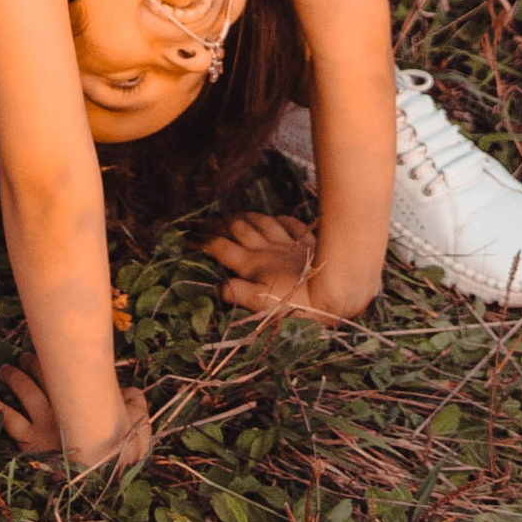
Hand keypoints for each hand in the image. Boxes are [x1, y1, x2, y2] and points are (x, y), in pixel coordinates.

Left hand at [0, 361, 153, 474]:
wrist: (94, 482)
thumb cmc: (114, 455)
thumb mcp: (135, 428)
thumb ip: (135, 406)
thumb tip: (132, 392)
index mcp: (80, 398)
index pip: (65, 367)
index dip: (55, 355)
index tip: (49, 350)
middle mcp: (59, 405)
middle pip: (41, 372)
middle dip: (30, 362)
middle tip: (24, 358)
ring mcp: (42, 423)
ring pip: (23, 388)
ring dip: (12, 375)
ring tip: (5, 370)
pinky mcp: (28, 441)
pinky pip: (7, 419)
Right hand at [205, 211, 348, 322]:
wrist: (336, 288)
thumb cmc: (299, 304)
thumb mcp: (264, 306)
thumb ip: (240, 293)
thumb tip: (218, 286)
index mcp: (253, 265)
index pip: (221, 248)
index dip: (202, 242)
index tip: (186, 238)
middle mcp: (266, 249)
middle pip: (237, 229)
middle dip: (217, 224)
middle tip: (203, 221)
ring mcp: (287, 241)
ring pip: (260, 222)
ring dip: (244, 217)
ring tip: (234, 215)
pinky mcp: (307, 240)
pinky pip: (289, 223)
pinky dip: (279, 219)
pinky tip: (277, 217)